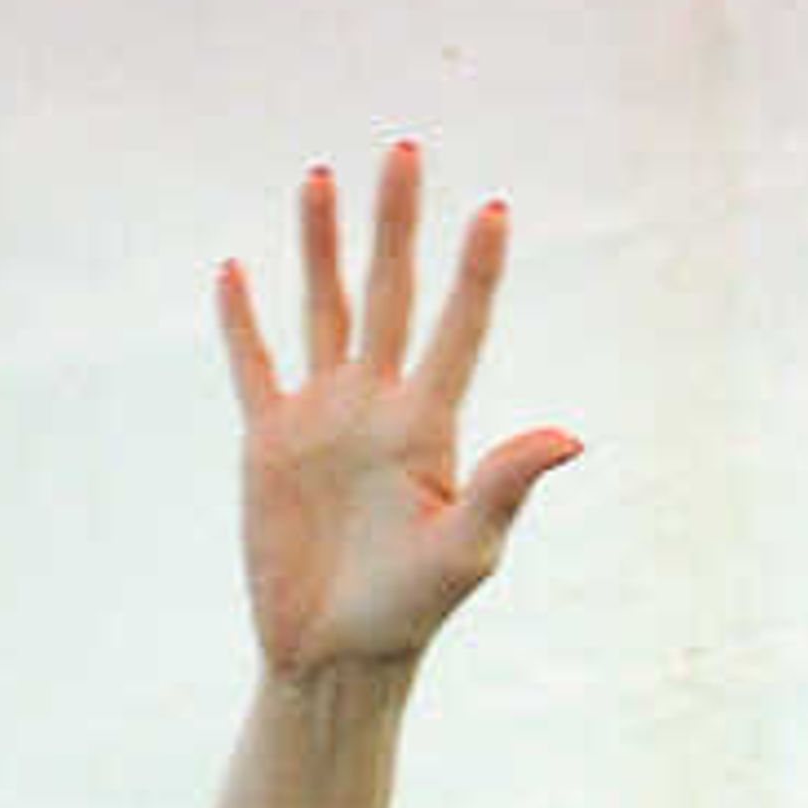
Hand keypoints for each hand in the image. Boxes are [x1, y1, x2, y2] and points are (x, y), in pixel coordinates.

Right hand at [214, 150, 577, 681]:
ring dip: (321, 245)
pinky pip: (254, 366)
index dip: (476, 272)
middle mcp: (377, 406)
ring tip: (321, 177)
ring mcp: (321, 418)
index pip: (458, 329)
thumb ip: (508, 485)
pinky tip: (237, 271)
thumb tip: (570, 436)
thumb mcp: (466, 551)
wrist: (336, 656)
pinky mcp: (269, 442)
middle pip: (389, 294)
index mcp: (429, 426)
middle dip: (396, 225)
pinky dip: (241, 322)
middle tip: (405, 151)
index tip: (495, 211)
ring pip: (322, 309)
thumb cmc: (410, 612)